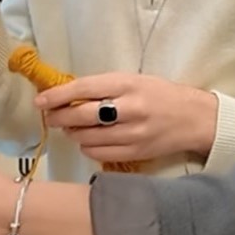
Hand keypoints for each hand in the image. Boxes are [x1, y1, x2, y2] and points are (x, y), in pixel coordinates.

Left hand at [35, 74, 218, 162]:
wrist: (194, 118)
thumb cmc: (161, 94)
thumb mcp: (134, 81)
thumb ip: (104, 87)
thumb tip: (67, 96)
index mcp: (128, 84)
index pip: (84, 89)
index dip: (57, 95)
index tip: (40, 100)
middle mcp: (130, 109)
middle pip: (82, 116)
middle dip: (59, 117)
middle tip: (50, 117)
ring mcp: (133, 134)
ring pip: (87, 137)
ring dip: (72, 133)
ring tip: (71, 127)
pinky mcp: (136, 153)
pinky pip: (99, 154)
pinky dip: (87, 147)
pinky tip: (88, 140)